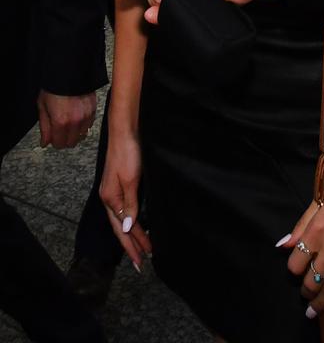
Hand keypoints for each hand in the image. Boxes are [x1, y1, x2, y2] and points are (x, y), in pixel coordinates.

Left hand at [37, 91, 95, 148]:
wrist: (70, 72)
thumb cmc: (54, 87)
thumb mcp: (43, 107)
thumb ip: (45, 127)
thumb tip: (45, 142)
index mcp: (61, 122)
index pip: (60, 144)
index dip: (54, 142)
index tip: (53, 138)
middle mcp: (75, 121)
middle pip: (72, 143)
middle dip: (64, 140)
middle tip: (59, 132)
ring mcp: (86, 116)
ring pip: (82, 135)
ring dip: (75, 133)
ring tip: (69, 125)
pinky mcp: (93, 110)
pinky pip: (89, 125)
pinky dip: (83, 125)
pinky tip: (77, 118)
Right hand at [100, 131, 151, 270]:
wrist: (125, 131)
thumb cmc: (128, 153)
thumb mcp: (131, 180)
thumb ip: (129, 204)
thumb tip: (126, 228)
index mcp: (110, 199)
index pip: (122, 229)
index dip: (132, 245)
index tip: (141, 261)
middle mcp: (110, 197)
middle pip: (120, 228)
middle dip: (131, 245)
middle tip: (141, 262)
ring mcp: (114, 191)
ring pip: (123, 220)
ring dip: (132, 235)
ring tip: (142, 248)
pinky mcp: (121, 183)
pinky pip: (125, 209)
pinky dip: (131, 220)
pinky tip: (136, 224)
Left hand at [280, 173, 323, 316]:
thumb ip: (302, 224)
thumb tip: (283, 246)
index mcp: (318, 230)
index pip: (296, 264)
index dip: (295, 272)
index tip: (299, 275)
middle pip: (312, 281)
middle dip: (307, 292)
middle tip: (307, 298)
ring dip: (322, 302)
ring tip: (317, 309)